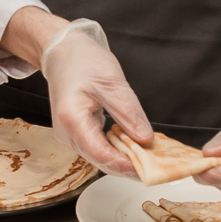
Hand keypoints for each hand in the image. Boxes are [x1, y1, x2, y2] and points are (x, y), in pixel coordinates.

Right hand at [38, 19, 152, 175]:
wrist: (62, 53)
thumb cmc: (82, 61)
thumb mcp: (112, 82)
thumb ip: (128, 112)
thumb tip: (145, 139)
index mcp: (72, 119)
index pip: (102, 154)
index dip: (127, 165)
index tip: (151, 168)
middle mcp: (67, 133)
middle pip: (101, 161)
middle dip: (129, 166)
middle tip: (158, 165)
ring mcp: (69, 135)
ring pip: (100, 158)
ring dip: (125, 159)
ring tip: (150, 156)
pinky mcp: (76, 134)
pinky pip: (98, 149)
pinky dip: (117, 150)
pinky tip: (134, 146)